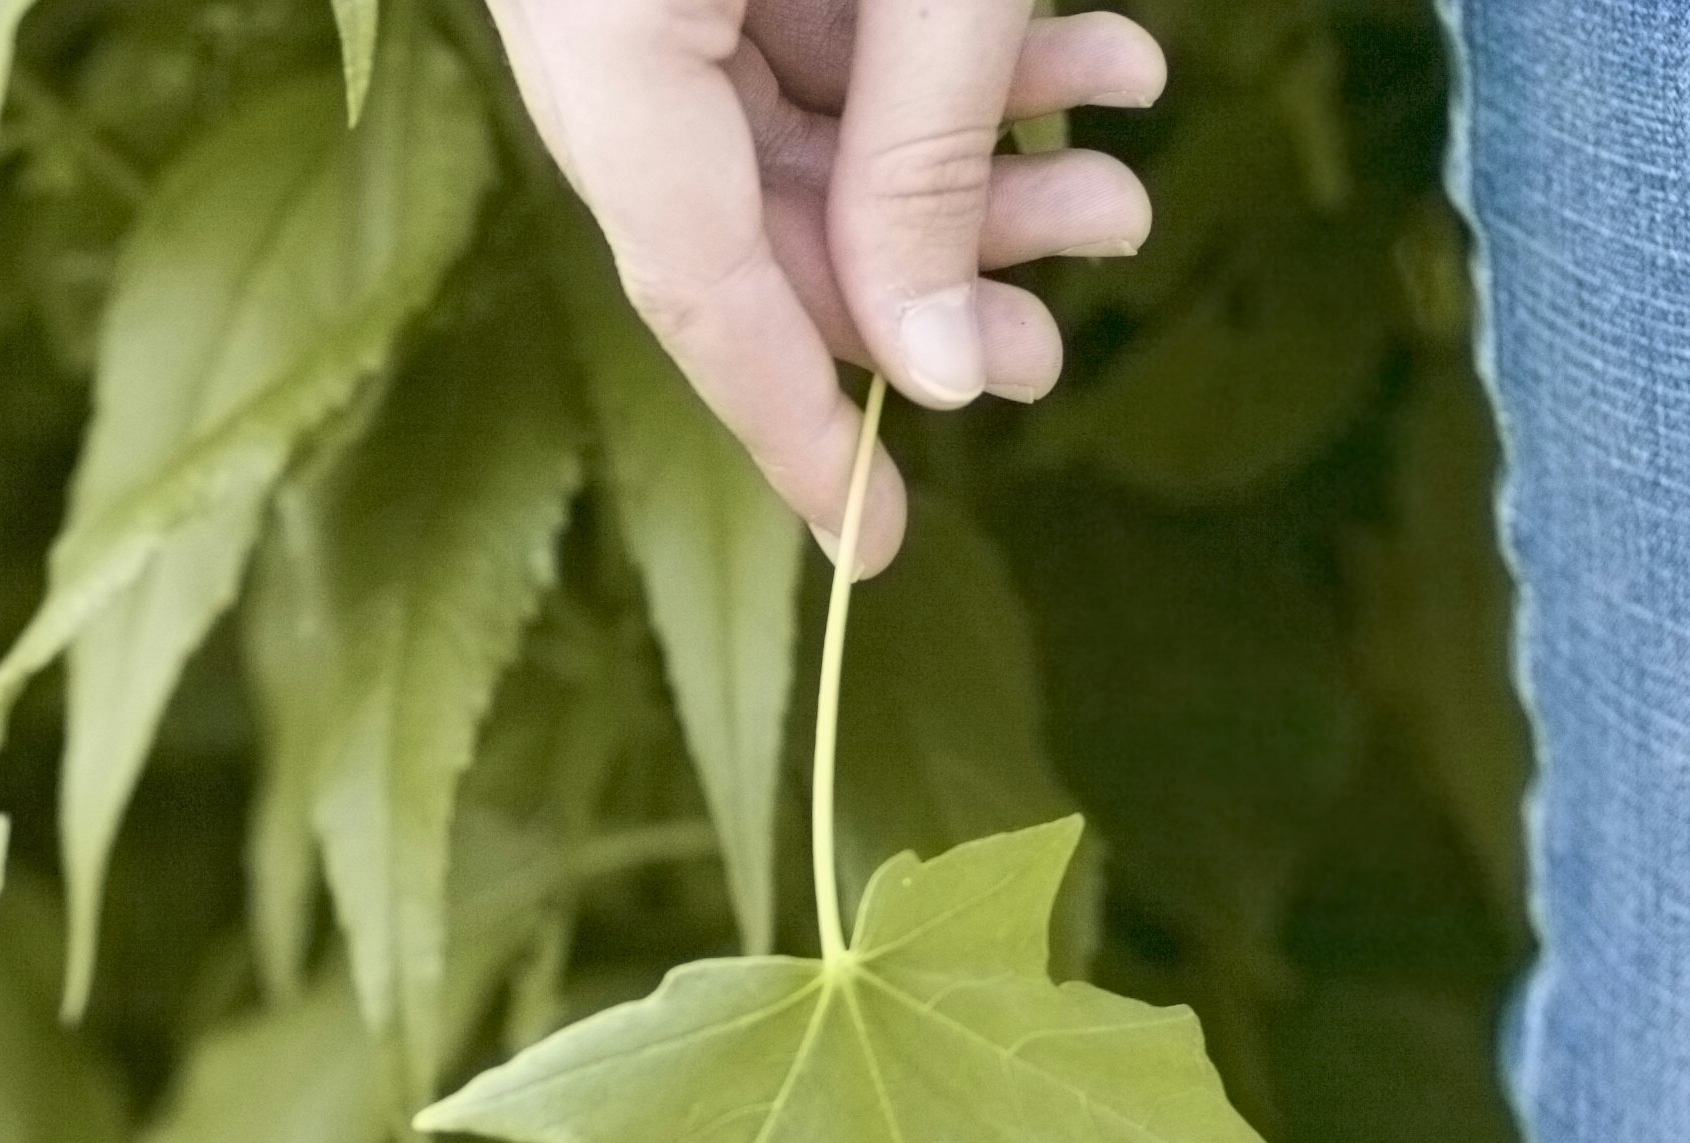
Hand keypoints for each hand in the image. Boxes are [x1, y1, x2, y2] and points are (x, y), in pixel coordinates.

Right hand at [486, 0, 1164, 570]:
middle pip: (741, 217)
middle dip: (925, 276)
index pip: (692, 286)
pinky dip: (930, 66)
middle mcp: (579, 19)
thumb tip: (939, 367)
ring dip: (961, 166)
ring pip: (786, 128)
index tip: (873, 543)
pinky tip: (1084, 62)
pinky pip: (792, 30)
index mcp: (598, 32)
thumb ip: (924, 158)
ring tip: (1110, 180)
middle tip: (1050, 341)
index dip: (789, 426)